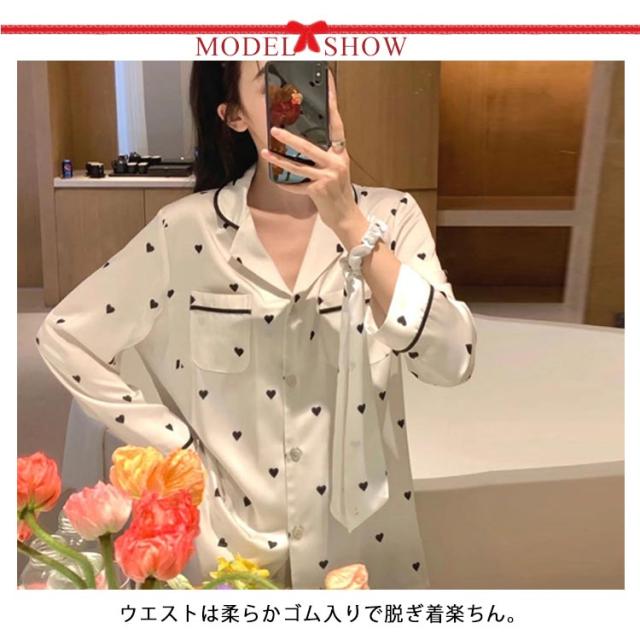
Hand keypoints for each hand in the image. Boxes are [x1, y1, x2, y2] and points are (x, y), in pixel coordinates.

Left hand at [259, 69, 362, 231]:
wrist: (345, 216)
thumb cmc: (338, 191)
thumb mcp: (336, 169)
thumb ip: (325, 155)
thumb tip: (302, 143)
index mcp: (340, 153)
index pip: (336, 124)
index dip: (332, 104)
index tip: (327, 85)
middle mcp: (336, 163)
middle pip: (309, 147)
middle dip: (289, 138)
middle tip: (274, 129)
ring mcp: (327, 177)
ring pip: (298, 166)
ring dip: (279, 159)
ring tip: (266, 152)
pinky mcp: (318, 191)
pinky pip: (297, 185)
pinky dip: (286, 183)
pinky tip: (276, 179)